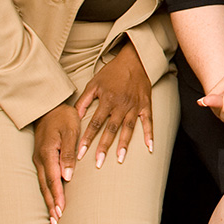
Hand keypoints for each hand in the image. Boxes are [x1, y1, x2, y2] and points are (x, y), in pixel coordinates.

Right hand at [33, 103, 80, 223]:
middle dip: (52, 205)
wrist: (49, 106)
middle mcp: (41, 159)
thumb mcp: (70, 131)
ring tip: (54, 218)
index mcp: (48, 153)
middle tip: (56, 223)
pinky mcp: (41, 159)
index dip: (58, 196)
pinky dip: (47, 191)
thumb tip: (67, 176)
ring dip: (49, 201)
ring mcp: (39, 159)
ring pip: (43, 185)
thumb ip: (69, 153)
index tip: (62, 211)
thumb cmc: (63, 117)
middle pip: (46, 187)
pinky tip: (51, 200)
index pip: (53, 180)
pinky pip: (43, 179)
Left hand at [73, 42, 152, 167]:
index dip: (87, 138)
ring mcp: (135, 106)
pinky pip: (148, 122)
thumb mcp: (94, 83)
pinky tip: (150, 147)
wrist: (134, 60)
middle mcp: (121, 105)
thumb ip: (83, 101)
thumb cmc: (112, 72)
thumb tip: (73, 117)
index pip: (95, 123)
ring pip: (128, 128)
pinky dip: (149, 134)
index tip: (80, 154)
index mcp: (107, 100)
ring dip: (124, 144)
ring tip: (120, 159)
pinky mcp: (146, 105)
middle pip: (111, 129)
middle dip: (104, 147)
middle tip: (98, 163)